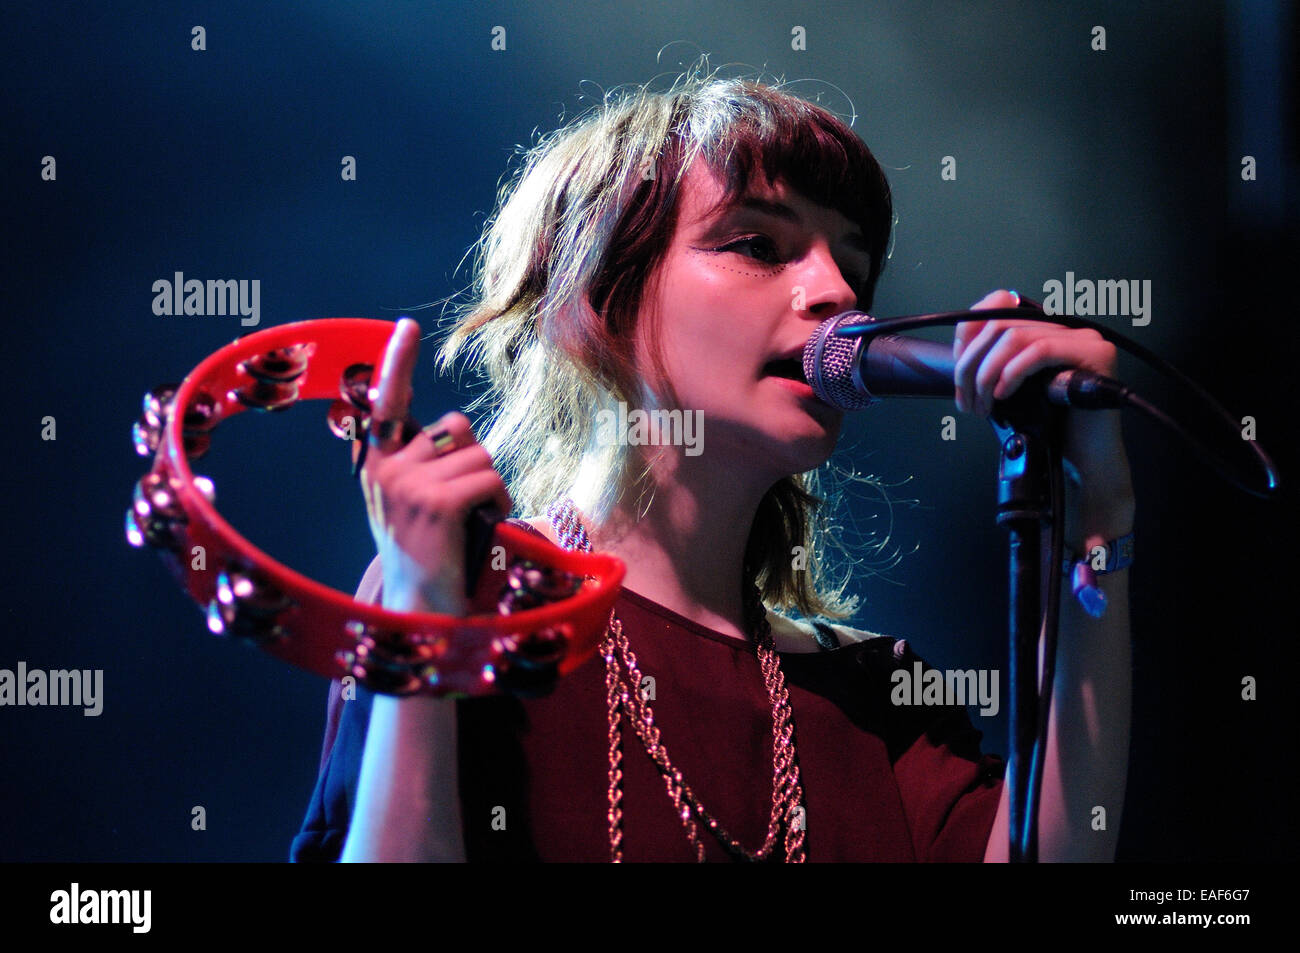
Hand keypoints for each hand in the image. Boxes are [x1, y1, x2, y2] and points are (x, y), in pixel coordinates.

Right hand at [360, 318, 511, 614]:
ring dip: (490, 486)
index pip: (386, 402)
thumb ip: (417, 466)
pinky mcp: (435, 502)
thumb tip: (450, 433)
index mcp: (376, 464)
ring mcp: (407, 485)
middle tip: (461, 507)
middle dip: (473, 461)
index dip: (397, 361)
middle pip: (457, 428)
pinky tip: (481, 528)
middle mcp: (384, 469)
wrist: (420, 613)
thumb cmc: (428, 557)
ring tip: (470, 524)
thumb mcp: (407, 504)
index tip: (406, 326)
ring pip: (479, 454)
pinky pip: (489, 477)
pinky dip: (498, 501)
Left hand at [953, 289, 1134, 530]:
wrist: (1081, 461)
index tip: (958, 372)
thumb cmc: (1047, 428)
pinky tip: (1005, 395)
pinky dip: (1013, 373)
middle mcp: (1063, 327)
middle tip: (967, 400)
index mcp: (1042, 328)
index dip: (967, 334)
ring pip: (1015, 335)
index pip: (997, 303)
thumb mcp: (1007, 390)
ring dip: (987, 374)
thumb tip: (960, 357)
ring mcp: (1083, 337)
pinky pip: (1040, 350)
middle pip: (999, 322)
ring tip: (984, 405)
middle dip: (971, 364)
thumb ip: (989, 365)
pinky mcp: (1095, 354)